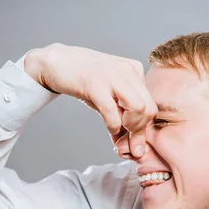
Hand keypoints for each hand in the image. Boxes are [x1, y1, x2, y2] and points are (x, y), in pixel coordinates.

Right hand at [24, 43, 156, 157]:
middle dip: (139, 131)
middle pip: (149, 109)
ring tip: (119, 131)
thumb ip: (121, 118)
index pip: (151, 105)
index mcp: (135, 71)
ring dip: (130, 127)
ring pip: (138, 108)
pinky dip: (113, 125)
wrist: (57, 62)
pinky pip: (112, 110)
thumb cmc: (84, 82)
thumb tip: (132, 147)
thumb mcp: (108, 98)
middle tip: (126, 140)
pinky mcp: (95, 83)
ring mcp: (112, 75)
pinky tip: (110, 127)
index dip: (143, 128)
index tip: (131, 141)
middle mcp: (128, 71)